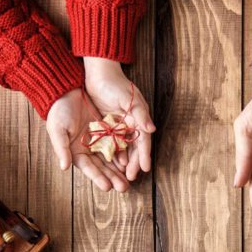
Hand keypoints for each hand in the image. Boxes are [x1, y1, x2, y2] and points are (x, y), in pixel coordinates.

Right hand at [47, 89, 130, 191]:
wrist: (65, 92)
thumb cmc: (58, 112)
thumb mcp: (57, 130)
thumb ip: (61, 149)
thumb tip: (64, 167)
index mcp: (75, 152)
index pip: (89, 168)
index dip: (98, 178)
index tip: (108, 187)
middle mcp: (87, 150)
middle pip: (102, 167)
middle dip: (113, 178)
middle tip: (124, 188)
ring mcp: (97, 142)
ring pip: (111, 159)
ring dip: (119, 170)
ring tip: (129, 181)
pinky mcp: (105, 132)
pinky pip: (116, 145)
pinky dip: (122, 153)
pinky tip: (130, 162)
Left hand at [84, 57, 155, 183]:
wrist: (99, 74)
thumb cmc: (115, 84)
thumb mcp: (130, 98)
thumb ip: (141, 114)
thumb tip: (152, 130)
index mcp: (139, 119)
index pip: (143, 140)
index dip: (144, 155)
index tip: (145, 168)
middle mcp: (131, 124)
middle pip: (134, 148)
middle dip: (133, 163)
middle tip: (131, 178)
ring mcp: (119, 126)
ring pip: (123, 148)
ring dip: (124, 162)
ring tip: (122, 176)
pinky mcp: (107, 126)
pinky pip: (111, 144)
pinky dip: (112, 154)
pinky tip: (111, 164)